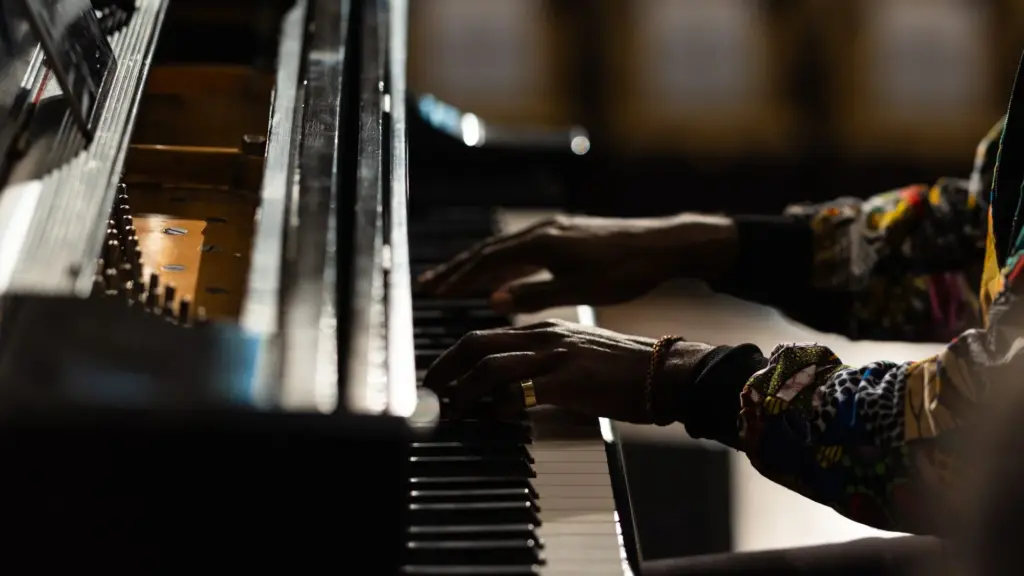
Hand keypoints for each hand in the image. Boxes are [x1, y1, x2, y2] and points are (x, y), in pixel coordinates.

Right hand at [416, 213, 736, 313]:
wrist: (663, 245)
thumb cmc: (626, 270)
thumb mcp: (580, 289)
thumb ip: (535, 294)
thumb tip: (492, 300)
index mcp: (543, 243)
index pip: (488, 262)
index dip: (458, 277)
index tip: (433, 291)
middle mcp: (543, 230)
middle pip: (488, 250)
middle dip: (456, 268)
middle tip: (427, 283)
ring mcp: (554, 229)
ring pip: (504, 247)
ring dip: (476, 264)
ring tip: (453, 278)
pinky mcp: (565, 232)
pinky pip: (521, 246)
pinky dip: (501, 260)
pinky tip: (499, 273)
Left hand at [422, 319, 713, 423]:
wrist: (668, 371)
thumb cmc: (626, 370)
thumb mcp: (576, 357)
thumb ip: (543, 367)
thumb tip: (511, 391)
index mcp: (544, 329)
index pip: (485, 336)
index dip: (453, 357)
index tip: (438, 377)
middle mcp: (544, 335)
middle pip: (477, 343)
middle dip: (445, 368)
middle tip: (429, 393)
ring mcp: (556, 355)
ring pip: (491, 365)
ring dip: (463, 391)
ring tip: (452, 411)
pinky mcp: (570, 379)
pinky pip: (522, 389)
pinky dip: (499, 405)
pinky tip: (493, 418)